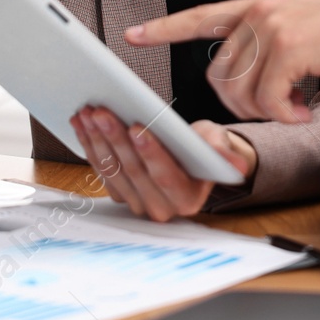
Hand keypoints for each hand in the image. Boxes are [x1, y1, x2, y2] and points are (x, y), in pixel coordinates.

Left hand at [71, 107, 255, 220]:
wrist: (193, 157)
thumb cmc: (206, 147)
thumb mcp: (218, 142)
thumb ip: (223, 151)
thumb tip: (238, 163)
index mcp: (187, 200)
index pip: (166, 176)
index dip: (151, 152)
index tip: (137, 126)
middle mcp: (160, 208)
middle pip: (134, 172)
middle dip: (115, 139)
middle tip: (102, 112)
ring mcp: (136, 203)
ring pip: (113, 170)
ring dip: (97, 140)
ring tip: (89, 113)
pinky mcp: (118, 193)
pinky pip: (100, 169)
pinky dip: (89, 145)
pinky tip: (81, 124)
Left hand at [124, 0, 319, 122]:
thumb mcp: (304, 26)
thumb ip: (271, 42)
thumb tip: (248, 82)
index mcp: (260, 5)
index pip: (203, 15)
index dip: (166, 28)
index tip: (134, 33)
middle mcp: (260, 12)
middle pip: (219, 75)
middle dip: (240, 105)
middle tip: (276, 111)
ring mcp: (273, 27)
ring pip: (241, 91)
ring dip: (267, 113)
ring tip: (297, 109)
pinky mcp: (290, 47)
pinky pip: (268, 100)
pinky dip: (286, 116)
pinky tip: (306, 112)